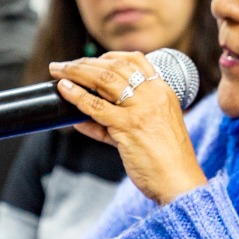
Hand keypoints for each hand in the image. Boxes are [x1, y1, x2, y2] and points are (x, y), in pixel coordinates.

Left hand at [50, 52, 205, 204]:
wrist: (179, 181)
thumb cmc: (166, 161)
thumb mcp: (149, 131)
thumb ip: (116, 122)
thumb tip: (81, 117)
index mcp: (163, 91)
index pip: (136, 60)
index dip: (110, 57)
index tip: (92, 60)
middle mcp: (153, 95)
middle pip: (114, 67)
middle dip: (85, 63)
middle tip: (63, 65)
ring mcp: (141, 109)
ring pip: (103, 80)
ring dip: (76, 72)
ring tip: (58, 70)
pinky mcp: (128, 126)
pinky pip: (96, 106)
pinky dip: (76, 95)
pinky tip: (64, 89)